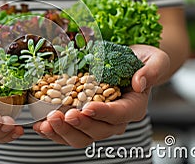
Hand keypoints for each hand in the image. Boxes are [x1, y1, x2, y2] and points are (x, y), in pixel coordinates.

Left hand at [33, 44, 169, 147]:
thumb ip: (152, 70)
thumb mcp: (154, 58)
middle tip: (61, 115)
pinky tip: (40, 125)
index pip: (118, 115)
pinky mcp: (83, 120)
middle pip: (97, 131)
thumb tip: (139, 83)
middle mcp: (115, 120)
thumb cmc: (139, 60)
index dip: (102, 113)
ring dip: (62, 132)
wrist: (125, 64)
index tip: (87, 107)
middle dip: (77, 125)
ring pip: (81, 136)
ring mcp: (97, 123)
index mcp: (133, 107)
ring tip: (46, 123)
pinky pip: (69, 132)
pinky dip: (54, 131)